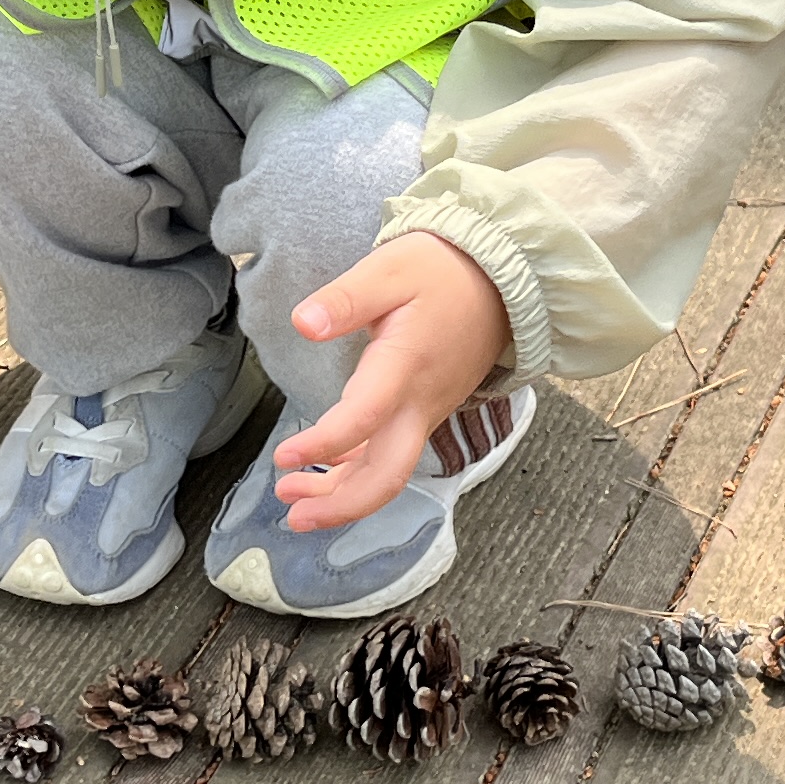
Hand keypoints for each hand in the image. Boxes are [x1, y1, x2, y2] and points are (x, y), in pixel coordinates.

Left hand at [271, 232, 511, 529]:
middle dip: (341, 504)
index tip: (283, 457)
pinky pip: (393, 455)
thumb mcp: (389, 269)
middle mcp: (420, 402)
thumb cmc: (442, 270)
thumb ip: (346, 298)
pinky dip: (359, 473)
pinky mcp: (425, 411)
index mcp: (405, 367)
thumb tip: (303, 323)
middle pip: (388, 474)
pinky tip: (328, 473)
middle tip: (292, 515)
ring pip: (389, 472)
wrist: (501, 279)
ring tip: (294, 502)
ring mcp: (426, 412)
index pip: (364, 419)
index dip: (323, 444)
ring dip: (345, 495)